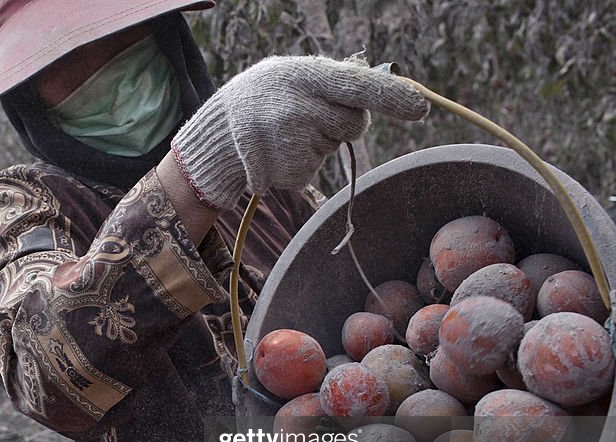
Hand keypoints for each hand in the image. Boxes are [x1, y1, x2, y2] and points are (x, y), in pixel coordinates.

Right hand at [171, 55, 428, 210]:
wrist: (215, 134)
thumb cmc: (263, 97)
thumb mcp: (291, 75)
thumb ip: (332, 80)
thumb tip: (388, 87)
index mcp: (302, 75)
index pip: (357, 86)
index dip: (391, 98)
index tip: (420, 108)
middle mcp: (297, 107)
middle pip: (353, 123)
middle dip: (340, 122)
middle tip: (307, 116)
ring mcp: (291, 143)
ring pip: (332, 148)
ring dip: (315, 143)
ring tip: (282, 133)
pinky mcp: (288, 172)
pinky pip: (314, 169)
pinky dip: (299, 165)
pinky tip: (275, 152)